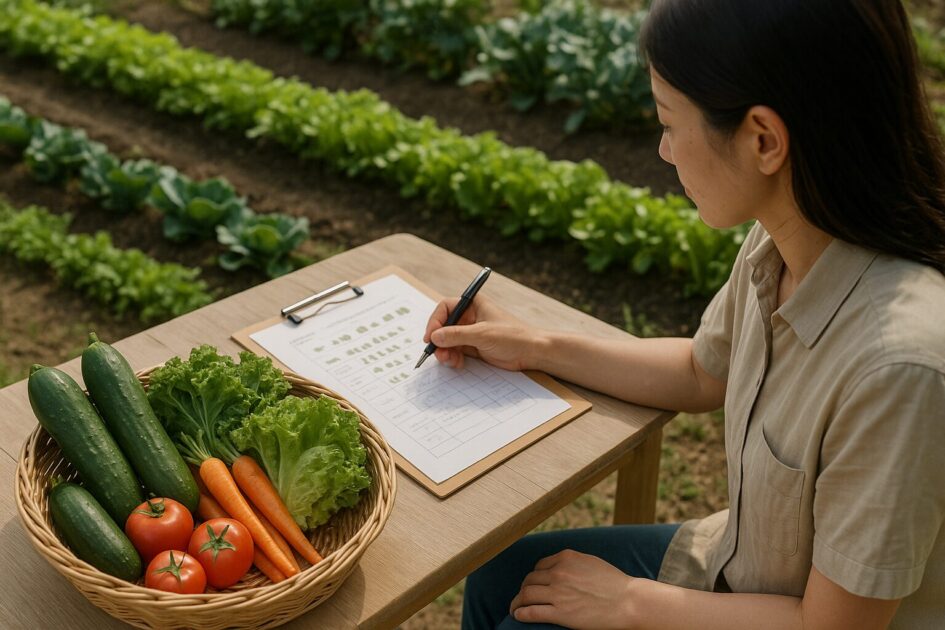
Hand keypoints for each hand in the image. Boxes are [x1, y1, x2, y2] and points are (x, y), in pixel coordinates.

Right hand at [422, 295, 537, 370]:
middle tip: (438, 353)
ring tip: (449, 361)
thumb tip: (435, 336)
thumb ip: (456, 335)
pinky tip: (457, 363)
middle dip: (440, 340)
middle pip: (444, 326)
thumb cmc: (512, 336)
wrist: (532, 352)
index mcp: (473, 305)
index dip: (435, 321)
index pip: (445, 308)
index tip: (431, 336)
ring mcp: (471, 333)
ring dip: (445, 351)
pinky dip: (453, 357)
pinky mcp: (474, 347)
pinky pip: (456, 351)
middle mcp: (470, 317)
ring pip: (448, 341)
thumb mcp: (482, 334)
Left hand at [509, 549, 637, 628]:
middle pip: (530, 580)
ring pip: (526, 595)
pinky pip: (532, 612)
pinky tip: (518, 615)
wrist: (628, 602)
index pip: (540, 566)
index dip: (534, 576)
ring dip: (517, 602)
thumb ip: (572, 562)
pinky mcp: (561, 613)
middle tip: (521, 597)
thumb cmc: (614, 583)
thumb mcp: (590, 562)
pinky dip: (521, 613)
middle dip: (524, 589)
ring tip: (515, 608)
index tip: (533, 584)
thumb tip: (558, 565)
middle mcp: (559, 573)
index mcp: (566, 558)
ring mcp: (558, 593)